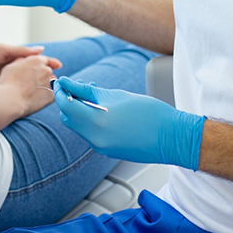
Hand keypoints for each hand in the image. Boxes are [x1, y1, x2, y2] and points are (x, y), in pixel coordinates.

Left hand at [0, 44, 61, 89]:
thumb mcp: (2, 51)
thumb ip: (20, 52)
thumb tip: (40, 50)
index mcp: (13, 57)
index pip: (34, 59)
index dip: (47, 62)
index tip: (59, 66)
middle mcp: (12, 68)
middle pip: (33, 73)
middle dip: (46, 77)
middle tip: (59, 82)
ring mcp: (7, 79)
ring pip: (26, 84)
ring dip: (37, 88)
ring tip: (50, 92)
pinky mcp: (0, 89)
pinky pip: (15, 92)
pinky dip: (25, 95)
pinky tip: (34, 100)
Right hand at [0, 54, 58, 117]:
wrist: (10, 100)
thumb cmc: (7, 82)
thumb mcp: (11, 66)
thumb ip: (22, 61)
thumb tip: (26, 61)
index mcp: (36, 60)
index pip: (44, 60)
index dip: (41, 65)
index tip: (41, 69)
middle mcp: (46, 70)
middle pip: (47, 71)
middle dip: (42, 75)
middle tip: (32, 83)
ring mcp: (50, 83)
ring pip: (50, 82)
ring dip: (45, 84)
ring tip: (33, 91)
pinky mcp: (51, 96)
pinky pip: (51, 94)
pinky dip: (46, 95)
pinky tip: (36, 98)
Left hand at [53, 77, 204, 169]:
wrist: (172, 137)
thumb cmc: (149, 113)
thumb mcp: (115, 95)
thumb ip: (88, 91)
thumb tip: (69, 84)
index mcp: (96, 122)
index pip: (65, 105)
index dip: (60, 91)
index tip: (60, 81)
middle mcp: (95, 138)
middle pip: (68, 117)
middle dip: (67, 101)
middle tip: (76, 86)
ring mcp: (101, 147)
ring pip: (77, 126)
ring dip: (78, 110)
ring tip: (90, 95)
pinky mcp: (108, 151)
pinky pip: (89, 134)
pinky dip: (88, 121)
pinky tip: (100, 110)